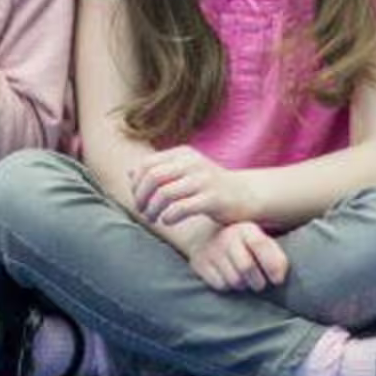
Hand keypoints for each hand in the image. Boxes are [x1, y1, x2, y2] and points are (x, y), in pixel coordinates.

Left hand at [132, 146, 258, 227]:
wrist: (246, 195)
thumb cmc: (210, 187)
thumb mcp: (185, 173)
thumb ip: (159, 172)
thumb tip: (130, 173)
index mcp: (183, 154)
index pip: (147, 165)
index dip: (137, 185)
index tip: (138, 199)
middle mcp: (193, 162)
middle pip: (153, 177)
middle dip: (141, 197)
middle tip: (143, 211)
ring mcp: (204, 179)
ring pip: (164, 194)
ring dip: (153, 210)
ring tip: (154, 219)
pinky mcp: (213, 198)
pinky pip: (181, 208)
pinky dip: (169, 217)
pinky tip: (169, 221)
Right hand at [187, 221, 290, 292]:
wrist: (203, 234)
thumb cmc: (241, 242)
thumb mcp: (258, 239)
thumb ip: (274, 254)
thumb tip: (280, 277)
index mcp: (246, 228)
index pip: (261, 245)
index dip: (273, 265)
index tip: (278, 280)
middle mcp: (227, 236)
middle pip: (246, 267)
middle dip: (258, 282)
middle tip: (259, 283)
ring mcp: (212, 250)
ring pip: (234, 280)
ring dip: (243, 285)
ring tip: (244, 279)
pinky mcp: (200, 264)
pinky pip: (221, 285)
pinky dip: (228, 286)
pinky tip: (229, 277)